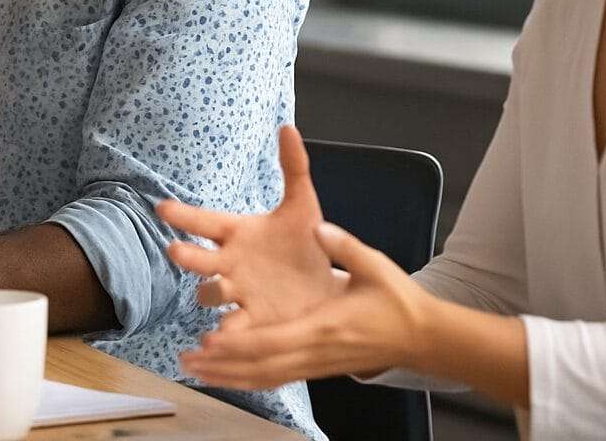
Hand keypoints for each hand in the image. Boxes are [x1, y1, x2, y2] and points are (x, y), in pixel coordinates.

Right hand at [157, 125, 340, 324]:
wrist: (327, 287)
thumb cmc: (306, 243)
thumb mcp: (303, 205)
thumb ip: (293, 167)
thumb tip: (287, 126)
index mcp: (238, 233)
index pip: (205, 221)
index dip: (184, 216)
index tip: (163, 207)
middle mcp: (230, 263)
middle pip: (200, 258)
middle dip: (188, 255)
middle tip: (176, 250)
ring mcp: (238, 293)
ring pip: (210, 294)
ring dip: (208, 294)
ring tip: (211, 294)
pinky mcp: (253, 321)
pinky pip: (232, 329)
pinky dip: (224, 336)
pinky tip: (217, 341)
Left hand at [179, 221, 431, 389]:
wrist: (419, 336)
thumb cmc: (394, 298)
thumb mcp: (373, 265)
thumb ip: (343, 246)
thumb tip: (318, 227)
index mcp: (324, 327)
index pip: (274, 340)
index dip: (239, 343)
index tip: (210, 339)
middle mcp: (314, 352)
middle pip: (260, 365)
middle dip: (221, 364)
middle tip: (186, 359)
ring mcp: (315, 365)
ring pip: (265, 377)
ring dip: (228, 375)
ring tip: (194, 369)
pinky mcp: (317, 368)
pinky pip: (277, 378)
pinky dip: (248, 379)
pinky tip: (226, 376)